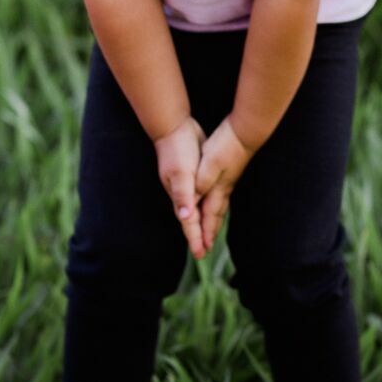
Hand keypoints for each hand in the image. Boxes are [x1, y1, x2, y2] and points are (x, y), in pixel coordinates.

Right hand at [154, 115, 207, 259]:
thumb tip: (184, 217)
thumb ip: (183, 195)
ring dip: (201, 222)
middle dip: (197, 236)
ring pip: (196, 209)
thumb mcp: (182, 173)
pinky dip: (204, 205)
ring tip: (207, 235)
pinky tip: (208, 205)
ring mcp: (187, 183)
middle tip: (204, 252)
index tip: (201, 254)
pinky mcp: (194, 174)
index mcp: (181, 196)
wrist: (173, 127)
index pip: (188, 223)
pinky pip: (201, 196)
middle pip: (191, 220)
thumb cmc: (177, 150)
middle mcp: (183, 193)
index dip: (194, 238)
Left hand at [194, 115, 254, 252]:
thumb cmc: (226, 146)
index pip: (209, 217)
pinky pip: (221, 195)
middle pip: (216, 215)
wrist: (246, 130)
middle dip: (210, 231)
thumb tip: (191, 206)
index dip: (204, 234)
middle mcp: (224, 188)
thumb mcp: (209, 165)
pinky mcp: (229, 171)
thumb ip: (200, 185)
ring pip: (219, 206)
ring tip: (211, 230)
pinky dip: (216, 205)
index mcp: (218, 189)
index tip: (201, 251)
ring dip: (213, 220)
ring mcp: (228, 179)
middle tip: (206, 247)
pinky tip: (216, 200)